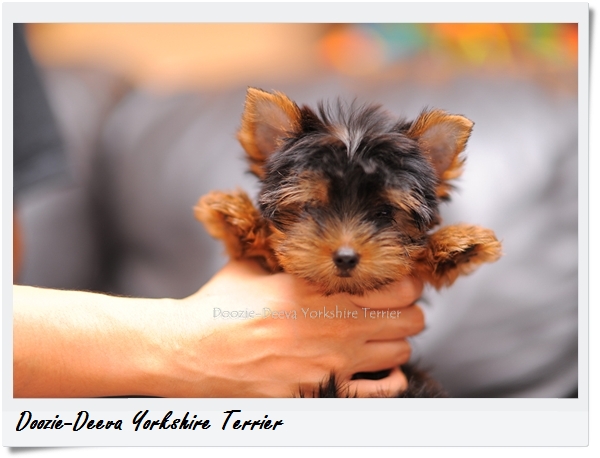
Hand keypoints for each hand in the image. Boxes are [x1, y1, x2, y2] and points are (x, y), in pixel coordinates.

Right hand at [158, 259, 424, 396]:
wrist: (190, 352)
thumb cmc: (218, 307)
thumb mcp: (254, 268)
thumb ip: (285, 259)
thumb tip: (300, 247)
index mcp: (321, 289)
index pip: (397, 286)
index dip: (407, 282)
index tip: (401, 281)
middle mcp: (335, 325)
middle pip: (409, 319)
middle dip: (408, 311)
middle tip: (396, 307)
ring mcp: (331, 363)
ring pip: (399, 351)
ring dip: (396, 341)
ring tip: (381, 335)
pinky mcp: (320, 393)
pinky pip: (379, 391)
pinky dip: (388, 379)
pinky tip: (380, 369)